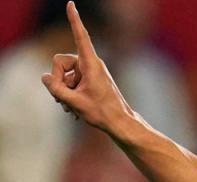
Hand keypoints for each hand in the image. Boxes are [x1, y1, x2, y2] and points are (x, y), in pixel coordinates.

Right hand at [40, 2, 131, 132]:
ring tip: (71, 106)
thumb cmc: (102, 113)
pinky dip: (69, 92)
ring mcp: (90, 71)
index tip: (71, 3)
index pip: (81, 37)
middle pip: (60, 61)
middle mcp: (91, 64)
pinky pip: (70, 80)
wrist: (120, 123)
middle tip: (62, 98)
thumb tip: (45, 77)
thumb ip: (56, 89)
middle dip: (57, 80)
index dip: (74, 20)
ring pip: (64, 73)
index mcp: (91, 64)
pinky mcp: (89, 78)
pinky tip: (73, 107)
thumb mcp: (74, 102)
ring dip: (63, 89)